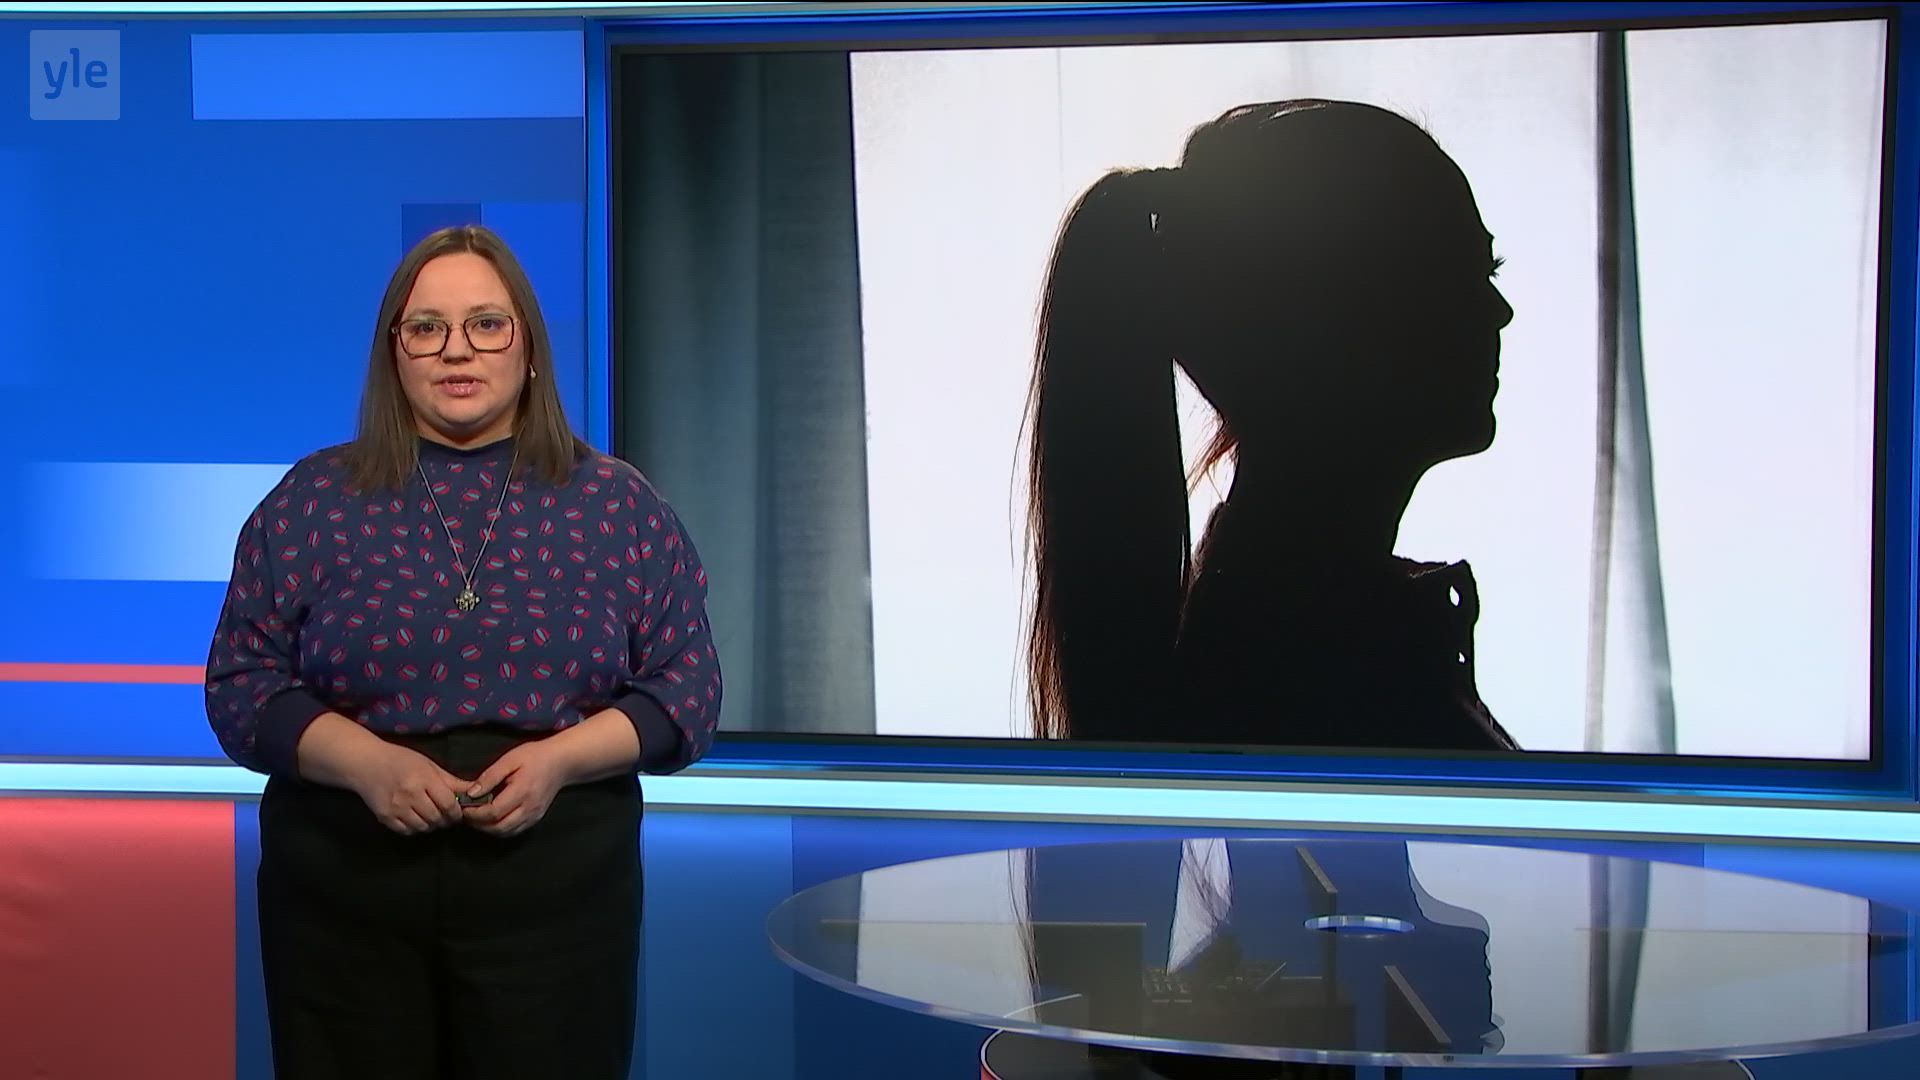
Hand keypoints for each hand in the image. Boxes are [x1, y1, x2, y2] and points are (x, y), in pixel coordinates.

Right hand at [348, 742, 466, 834]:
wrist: (366, 764)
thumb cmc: (400, 760)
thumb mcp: (428, 765)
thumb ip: (451, 781)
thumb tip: (475, 791)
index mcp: (423, 778)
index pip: (448, 804)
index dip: (457, 812)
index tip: (459, 812)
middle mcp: (409, 795)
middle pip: (437, 818)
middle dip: (446, 820)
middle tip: (447, 815)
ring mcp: (395, 808)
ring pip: (423, 827)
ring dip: (432, 825)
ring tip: (432, 816)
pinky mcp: (385, 817)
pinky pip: (407, 831)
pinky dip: (416, 828)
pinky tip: (417, 818)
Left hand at [461, 739, 570, 837]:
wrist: (561, 762)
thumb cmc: (535, 756)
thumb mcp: (510, 759)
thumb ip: (490, 777)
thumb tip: (471, 794)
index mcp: (522, 791)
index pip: (493, 812)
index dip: (475, 813)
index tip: (463, 806)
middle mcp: (529, 808)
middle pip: (498, 827)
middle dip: (478, 824)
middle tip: (466, 814)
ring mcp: (534, 816)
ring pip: (506, 832)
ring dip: (488, 829)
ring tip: (476, 817)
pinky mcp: (536, 818)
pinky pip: (514, 831)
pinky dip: (499, 829)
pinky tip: (491, 819)